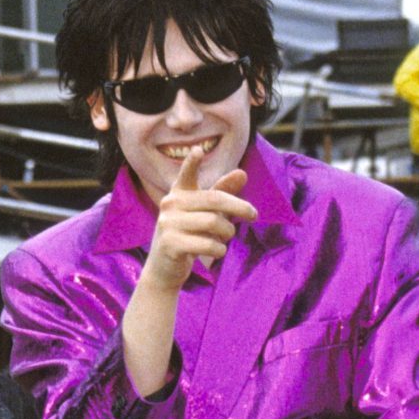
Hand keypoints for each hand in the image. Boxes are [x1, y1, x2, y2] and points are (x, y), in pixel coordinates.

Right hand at [140, 147, 255, 294]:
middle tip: (254, 215)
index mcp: (179, 193)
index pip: (186, 175)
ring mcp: (168, 223)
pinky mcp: (170, 244)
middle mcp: (170, 204)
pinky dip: (219, 249)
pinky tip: (216, 251)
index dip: (192, 163)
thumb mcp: (206, 213)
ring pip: (213, 223)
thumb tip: (242, 173)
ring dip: (227, 232)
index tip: (198, 150)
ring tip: (225, 237)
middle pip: (214, 200)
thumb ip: (222, 193)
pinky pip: (207, 244)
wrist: (164, 268)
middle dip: (239, 207)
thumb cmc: (189, 235)